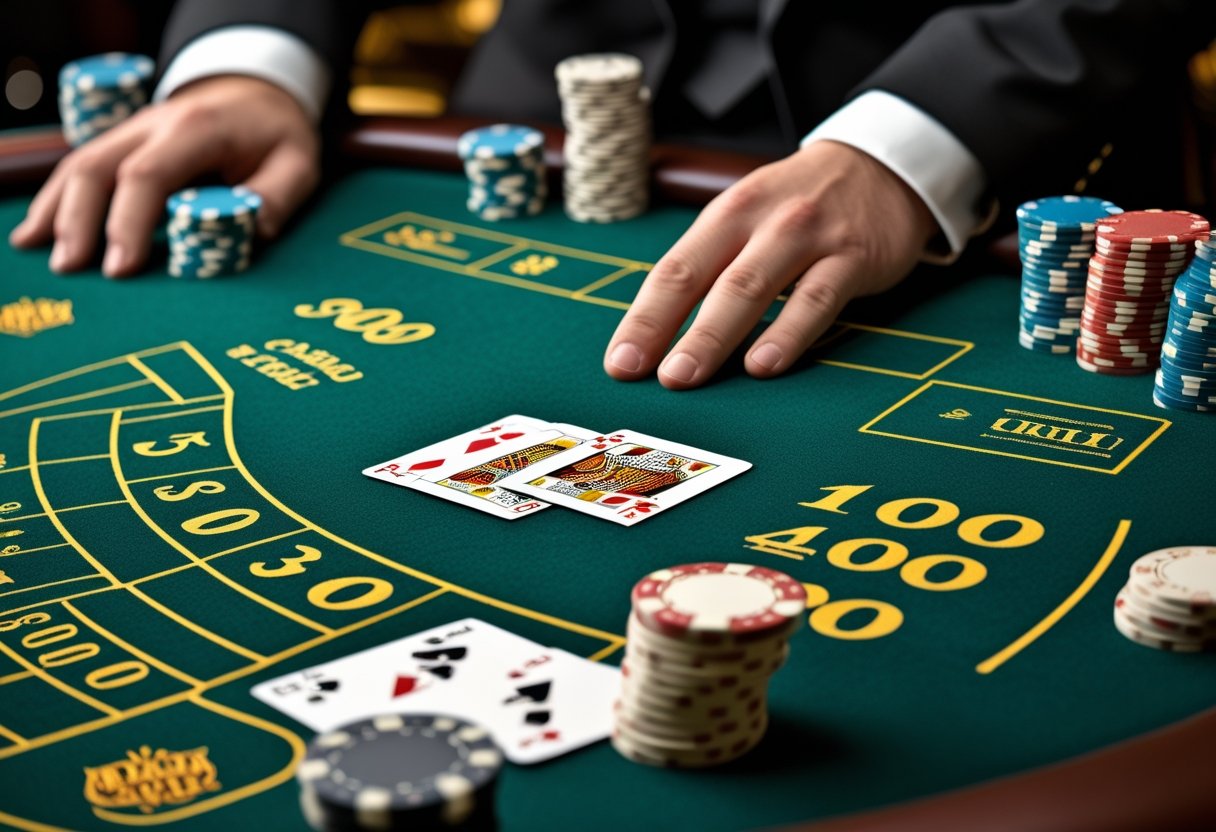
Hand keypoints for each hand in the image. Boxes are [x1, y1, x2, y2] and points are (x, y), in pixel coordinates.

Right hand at [9, 75, 318, 276]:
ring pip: (78, 165)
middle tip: (71, 269)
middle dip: (79, 220)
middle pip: (98, 167)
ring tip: (43, 256)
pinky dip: (55, 201)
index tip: (121, 268)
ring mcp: (131, 132)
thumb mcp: (298, 163)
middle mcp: (154, 125)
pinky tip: (35, 233)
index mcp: (197, 129)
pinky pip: (79, 169)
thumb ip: (276, 197)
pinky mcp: (123, 146)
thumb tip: (251, 234)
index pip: (148, 174)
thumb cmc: (277, 135)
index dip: (129, 222)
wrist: (257, 93)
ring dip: (56, 211)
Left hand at [603, 141, 937, 388]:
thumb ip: (713, 268)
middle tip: (645, 374)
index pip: (673, 270)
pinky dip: (788, 334)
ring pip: (752, 288)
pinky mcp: (852, 257)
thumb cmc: (802, 206)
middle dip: (666, 328)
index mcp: (725, 215)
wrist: (882, 165)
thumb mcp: (749, 219)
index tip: (620, 362)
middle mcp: (760, 221)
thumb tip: (661, 337)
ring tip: (686, 375)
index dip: (643, 318)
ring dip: (714, 335)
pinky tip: (764, 365)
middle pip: (703, 278)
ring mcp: (807, 236)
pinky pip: (816, 299)